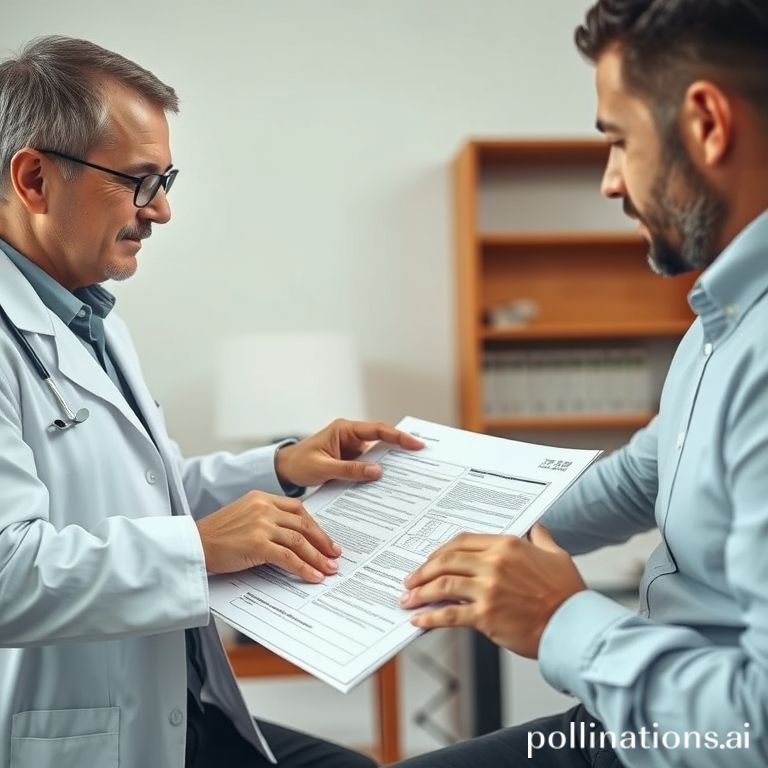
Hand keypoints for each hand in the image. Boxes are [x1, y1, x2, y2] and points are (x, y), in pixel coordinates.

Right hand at [196, 490, 340, 581]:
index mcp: (261, 497)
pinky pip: (289, 557)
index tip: (324, 539)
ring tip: (329, 569)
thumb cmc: (215, 536)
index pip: (297, 509)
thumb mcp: (243, 516)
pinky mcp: (258, 544)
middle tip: (334, 554)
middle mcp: (264, 507)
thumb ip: (265, 519)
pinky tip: (313, 576)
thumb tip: (291, 538)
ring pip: (300, 541)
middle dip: (322, 541)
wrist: (193, 544)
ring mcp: (262, 525)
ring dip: (318, 557)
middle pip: (303, 524)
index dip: (314, 525)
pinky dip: (304, 568)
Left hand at [275, 418, 424, 487]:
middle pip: (382, 440)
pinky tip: (390, 484)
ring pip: (378, 453)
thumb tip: (377, 471)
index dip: (398, 437)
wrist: (285, 470)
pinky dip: (379, 473)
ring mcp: (352, 448)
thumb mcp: (323, 468)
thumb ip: (349, 470)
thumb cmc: (299, 463)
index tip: (416, 444)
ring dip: (391, 462)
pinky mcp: (351, 460)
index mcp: (344, 430)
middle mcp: (351, 436)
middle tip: (423, 457)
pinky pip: (369, 465)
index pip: (377, 430)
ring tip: (412, 472)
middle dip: (402, 447)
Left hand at [400, 525, 585, 657]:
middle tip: (411, 579)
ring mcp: (488, 589)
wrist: (574, 626)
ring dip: (421, 592)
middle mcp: (494, 563)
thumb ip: (541, 538)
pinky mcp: (485, 615)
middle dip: (424, 570)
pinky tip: (419, 620)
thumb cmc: (567, 594)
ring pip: (443, 585)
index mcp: (507, 545)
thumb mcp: (556, 555)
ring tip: (408, 598)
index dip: (440, 552)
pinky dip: (430, 616)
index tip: (430, 561)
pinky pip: (449, 614)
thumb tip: (537, 526)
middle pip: (447, 560)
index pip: (462, 542)